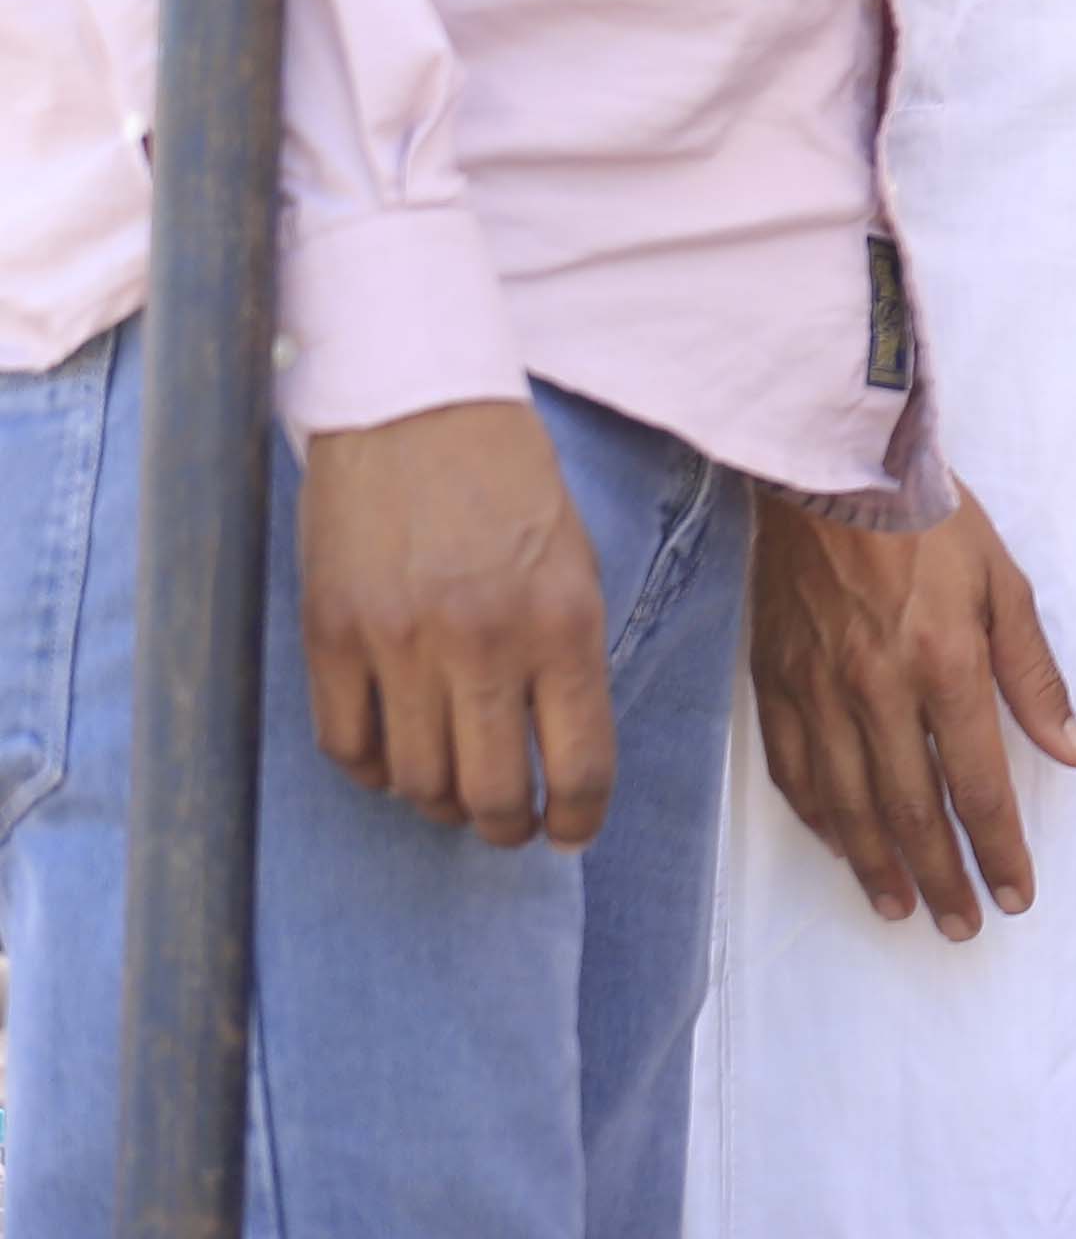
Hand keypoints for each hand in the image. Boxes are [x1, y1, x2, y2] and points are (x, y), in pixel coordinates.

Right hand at [299, 398, 612, 847]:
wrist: (417, 407)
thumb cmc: (509, 480)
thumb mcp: (574, 562)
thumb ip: (566, 655)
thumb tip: (555, 748)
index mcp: (562, 623)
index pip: (577, 763)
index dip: (576, 818)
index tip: (570, 833)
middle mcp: (482, 644)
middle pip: (488, 793)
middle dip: (504, 826)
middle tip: (507, 826)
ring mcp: (399, 645)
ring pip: (414, 781)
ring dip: (436, 802)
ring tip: (451, 792)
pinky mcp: (331, 637)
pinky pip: (346, 746)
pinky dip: (371, 770)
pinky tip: (392, 759)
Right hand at [749, 482, 1075, 934]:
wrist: (829, 472)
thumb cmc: (931, 522)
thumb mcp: (1007, 584)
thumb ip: (1035, 676)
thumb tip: (1075, 751)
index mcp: (945, 667)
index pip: (979, 784)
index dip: (998, 849)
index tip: (1014, 896)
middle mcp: (877, 693)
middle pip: (912, 811)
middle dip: (941, 877)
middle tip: (959, 926)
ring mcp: (818, 693)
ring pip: (849, 805)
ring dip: (877, 865)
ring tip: (901, 908)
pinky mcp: (774, 684)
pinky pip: (795, 772)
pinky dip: (820, 819)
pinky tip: (840, 846)